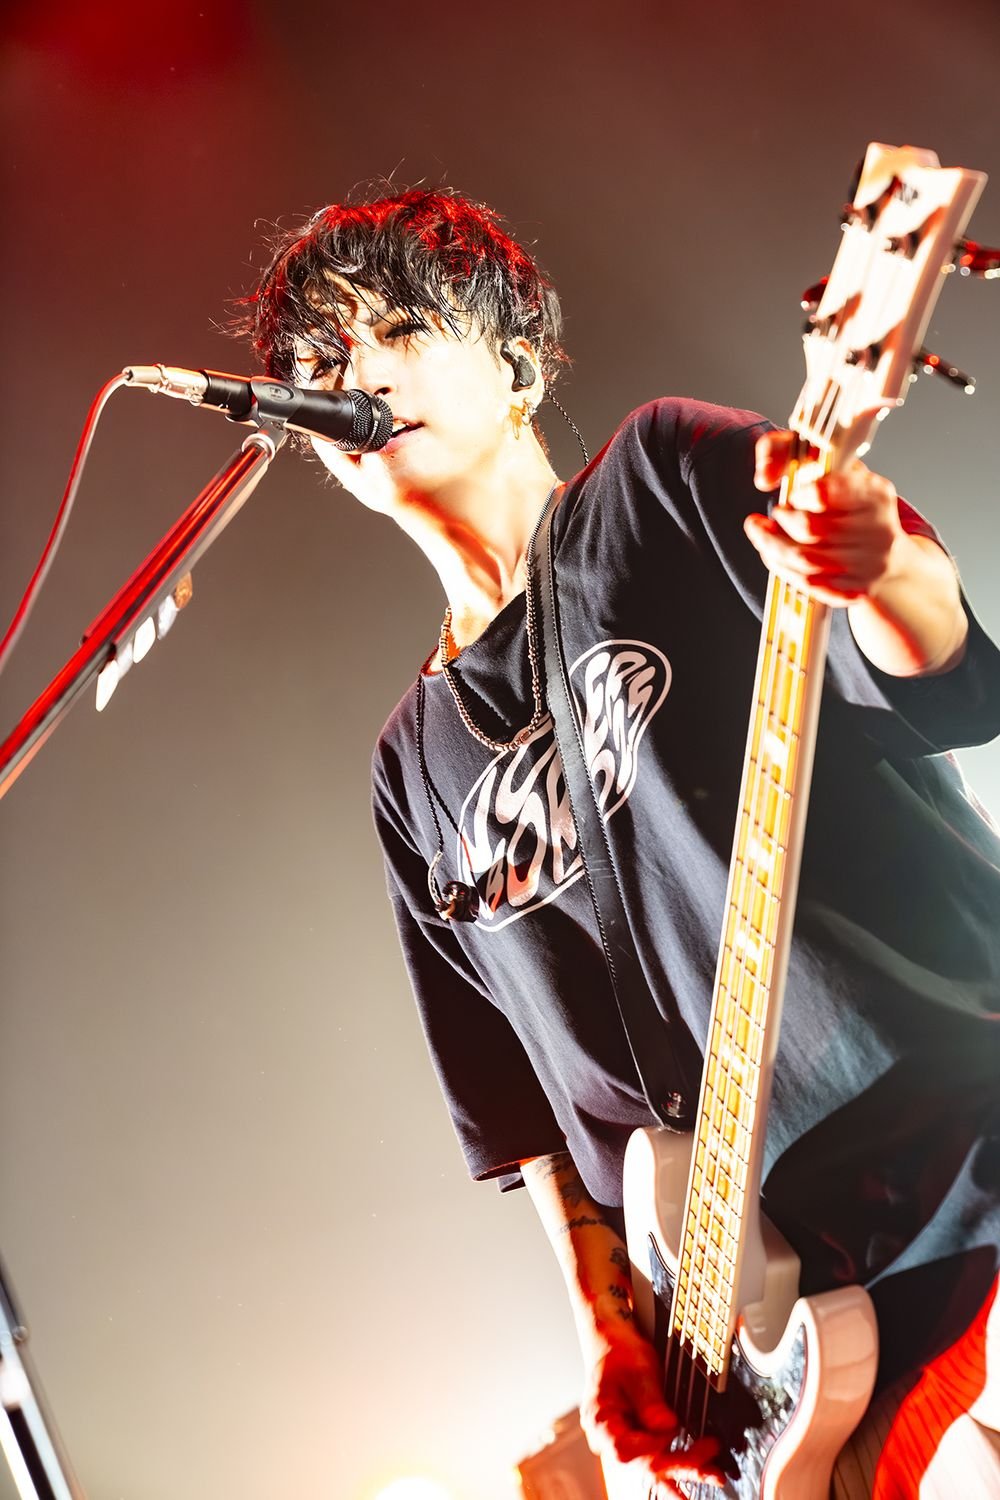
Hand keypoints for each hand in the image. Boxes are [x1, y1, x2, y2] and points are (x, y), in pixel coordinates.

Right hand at [580, 1326, 722, 1497]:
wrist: (616, 1345)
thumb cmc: (620, 1354)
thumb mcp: (635, 1370)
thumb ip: (649, 1400)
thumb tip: (667, 1426)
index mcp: (600, 1422)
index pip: (625, 1450)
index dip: (652, 1446)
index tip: (673, 1428)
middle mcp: (610, 1440)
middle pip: (645, 1464)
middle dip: (680, 1466)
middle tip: (711, 1468)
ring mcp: (627, 1443)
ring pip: (657, 1466)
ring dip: (686, 1469)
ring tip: (714, 1474)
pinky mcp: (641, 1442)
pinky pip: (661, 1459)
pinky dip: (680, 1465)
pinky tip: (700, 1472)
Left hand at [744, 429, 906, 607]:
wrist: (889, 556)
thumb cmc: (852, 506)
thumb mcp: (835, 470)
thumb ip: (789, 453)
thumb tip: (764, 475)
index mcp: (875, 494)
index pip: (827, 493)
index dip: (800, 495)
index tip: (793, 494)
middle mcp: (879, 529)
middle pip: (811, 529)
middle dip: (781, 522)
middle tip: (775, 514)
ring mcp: (869, 564)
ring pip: (805, 560)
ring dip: (772, 547)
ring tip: (761, 533)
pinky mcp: (856, 591)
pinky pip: (809, 583)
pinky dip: (782, 568)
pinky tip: (772, 555)